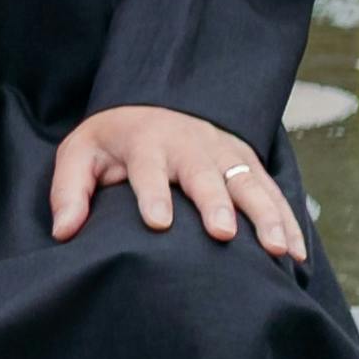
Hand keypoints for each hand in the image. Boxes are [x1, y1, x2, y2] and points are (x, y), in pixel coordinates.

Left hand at [48, 105, 309, 264]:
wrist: (156, 104)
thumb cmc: (115, 141)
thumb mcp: (81, 154)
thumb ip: (69, 191)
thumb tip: (63, 232)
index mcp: (146, 142)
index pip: (149, 168)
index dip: (153, 194)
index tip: (158, 223)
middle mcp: (190, 145)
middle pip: (205, 175)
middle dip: (216, 203)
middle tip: (223, 234)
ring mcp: (224, 153)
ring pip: (249, 184)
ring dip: (265, 216)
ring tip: (277, 251)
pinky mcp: (248, 163)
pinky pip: (272, 193)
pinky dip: (287, 221)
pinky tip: (295, 254)